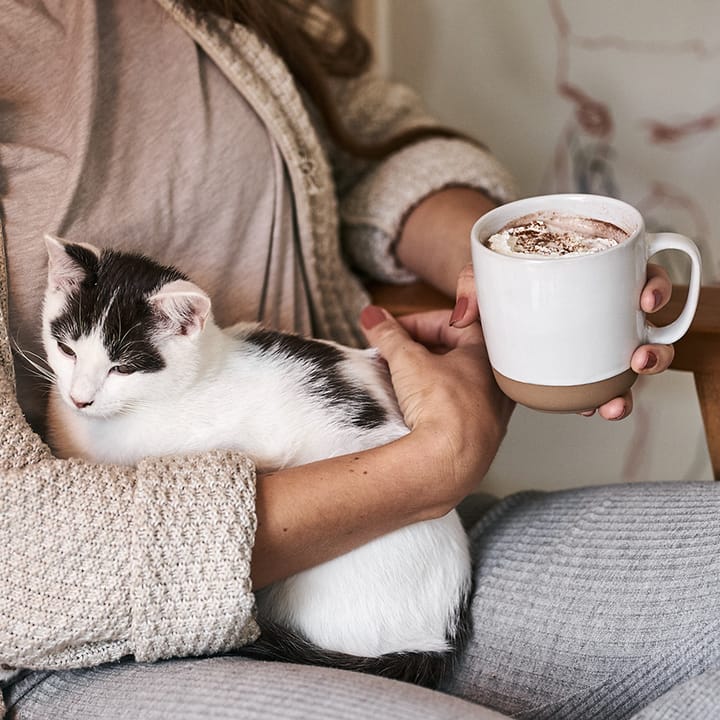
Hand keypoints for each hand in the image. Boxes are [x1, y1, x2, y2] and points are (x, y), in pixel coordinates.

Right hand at [360, 306, 513, 506]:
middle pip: (455, 352)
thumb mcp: (407, 361)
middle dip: (419, 349)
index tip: (394, 330)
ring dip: (427, 376)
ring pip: (456, 383)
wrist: (448, 463)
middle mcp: (495, 382)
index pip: (453, 322)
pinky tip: (414, 410)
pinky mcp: (478, 438)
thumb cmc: (443, 409)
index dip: (419, 322)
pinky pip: (456, 411)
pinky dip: (435, 404)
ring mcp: (489, 412)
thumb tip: (374, 317)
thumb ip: (388, 335)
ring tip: (399, 380)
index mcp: (486, 354)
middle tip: (393, 353)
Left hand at [450, 262, 674, 419]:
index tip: (646, 299)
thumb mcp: (485, 273)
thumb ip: (472, 282)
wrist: (489, 306)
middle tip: (638, 357)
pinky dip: (602, 400)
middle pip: (650, 330)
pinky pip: (604, 387)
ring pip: (634, 366)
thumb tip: (462, 314)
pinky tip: (591, 410)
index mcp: (599, 278)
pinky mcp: (583, 370)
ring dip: (633, 388)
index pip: (643, 276)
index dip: (656, 287)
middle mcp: (608, 312)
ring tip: (616, 401)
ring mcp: (599, 344)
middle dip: (655, 350)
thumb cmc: (498, 281)